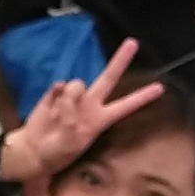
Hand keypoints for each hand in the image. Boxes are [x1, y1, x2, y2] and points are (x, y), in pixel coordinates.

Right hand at [0, 40, 162, 183]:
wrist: (34, 151)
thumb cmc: (57, 152)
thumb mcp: (71, 142)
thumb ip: (73, 119)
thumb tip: (69, 97)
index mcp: (101, 119)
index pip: (125, 106)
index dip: (142, 98)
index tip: (160, 88)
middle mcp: (91, 104)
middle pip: (108, 78)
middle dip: (120, 60)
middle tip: (133, 43)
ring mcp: (73, 97)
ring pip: (77, 84)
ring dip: (69, 99)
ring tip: (59, 119)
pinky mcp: (55, 93)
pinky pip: (59, 85)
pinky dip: (55, 95)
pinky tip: (51, 107)